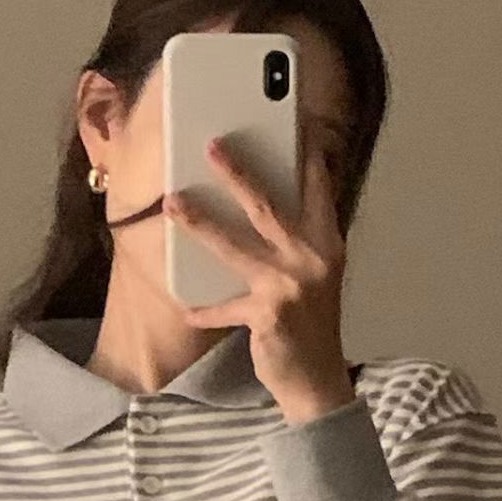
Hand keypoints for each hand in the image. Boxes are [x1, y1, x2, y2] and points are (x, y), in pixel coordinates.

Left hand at [162, 137, 354, 420]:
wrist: (318, 382)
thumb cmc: (310, 326)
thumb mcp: (315, 277)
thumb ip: (296, 241)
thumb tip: (253, 206)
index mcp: (328, 243)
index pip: (317, 186)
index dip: (304, 151)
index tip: (292, 118)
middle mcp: (312, 259)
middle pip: (268, 206)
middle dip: (237, 172)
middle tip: (211, 145)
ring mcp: (290, 287)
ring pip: (236, 245)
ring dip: (201, 223)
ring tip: (173, 203)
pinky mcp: (267, 315)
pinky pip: (223, 307)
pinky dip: (203, 309)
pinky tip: (185, 307)